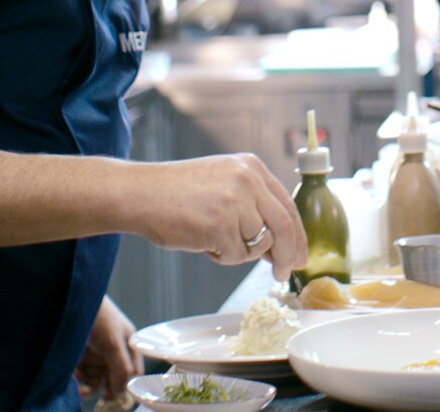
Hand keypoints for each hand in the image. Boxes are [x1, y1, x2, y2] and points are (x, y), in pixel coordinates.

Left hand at [76, 297, 140, 402]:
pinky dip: (80, 382)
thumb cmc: (98, 316)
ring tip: (83, 389)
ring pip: (97, 381)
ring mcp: (96, 355)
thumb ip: (121, 367)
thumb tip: (122, 391)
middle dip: (109, 389)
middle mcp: (113, 352)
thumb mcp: (113, 343)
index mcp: (127, 345)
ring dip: (91, 388)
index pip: (133, 372)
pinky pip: (82, 377)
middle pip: (115, 379)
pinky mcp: (80, 358)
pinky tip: (76, 378)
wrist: (70, 303)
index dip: (128, 385)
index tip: (119, 396)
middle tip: (103, 397)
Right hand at [124, 154, 307, 281]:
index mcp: (251, 166)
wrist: (139, 194)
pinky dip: (220, 256)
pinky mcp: (220, 224)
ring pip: (258, 245)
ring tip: (212, 238)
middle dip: (287, 256)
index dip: (298, 235)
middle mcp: (248, 180)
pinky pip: (235, 255)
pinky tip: (202, 241)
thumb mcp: (223, 183)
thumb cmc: (175, 193)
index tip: (300, 255)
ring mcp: (235, 201)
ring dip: (238, 252)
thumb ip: (253, 205)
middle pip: (284, 227)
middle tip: (282, 273)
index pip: (288, 205)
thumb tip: (280, 245)